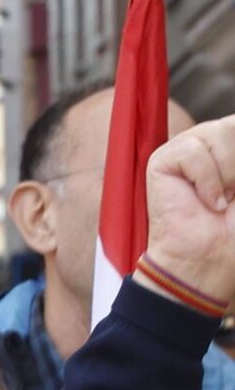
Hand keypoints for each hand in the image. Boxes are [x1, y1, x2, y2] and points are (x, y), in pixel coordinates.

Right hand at [141, 115, 234, 307]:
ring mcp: (186, 149)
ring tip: (220, 199)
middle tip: (234, 194)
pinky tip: (204, 201)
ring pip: (219, 132)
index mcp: (234, 146)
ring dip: (228, 172)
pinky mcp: (162, 161)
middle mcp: (213, 141)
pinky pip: (192, 151)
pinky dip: (206, 179)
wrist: (212, 257)